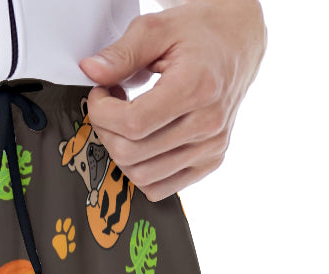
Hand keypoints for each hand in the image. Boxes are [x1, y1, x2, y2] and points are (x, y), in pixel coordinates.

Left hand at [78, 0, 266, 200]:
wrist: (238, 44)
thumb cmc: (199, 34)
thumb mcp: (157, 29)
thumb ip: (122, 53)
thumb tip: (90, 71)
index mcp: (197, 88)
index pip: (133, 124)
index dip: (102, 113)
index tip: (100, 94)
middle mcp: (209, 124)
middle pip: (132, 154)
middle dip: (107, 132)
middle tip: (110, 107)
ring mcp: (211, 148)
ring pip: (142, 176)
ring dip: (121, 153)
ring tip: (127, 122)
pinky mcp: (210, 162)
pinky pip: (160, 188)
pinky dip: (141, 171)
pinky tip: (142, 142)